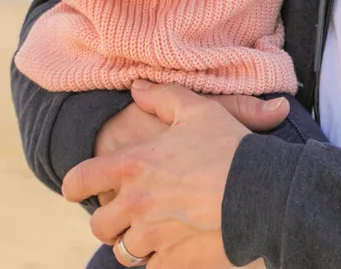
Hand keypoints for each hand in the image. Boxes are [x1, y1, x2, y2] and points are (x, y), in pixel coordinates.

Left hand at [64, 83, 253, 267]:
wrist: (264, 192)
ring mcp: (154, 236)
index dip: (75, 185)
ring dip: (133, 245)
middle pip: (100, 226)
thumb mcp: (197, 110)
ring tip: (149, 236)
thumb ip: (162, 97)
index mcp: (133, 165)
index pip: (81, 179)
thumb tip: (136, 88)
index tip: (77, 190)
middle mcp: (136, 203)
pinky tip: (171, 251)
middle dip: (108, 223)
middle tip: (122, 218)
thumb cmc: (230, 148)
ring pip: (125, 252)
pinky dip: (158, 263)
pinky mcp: (175, 261)